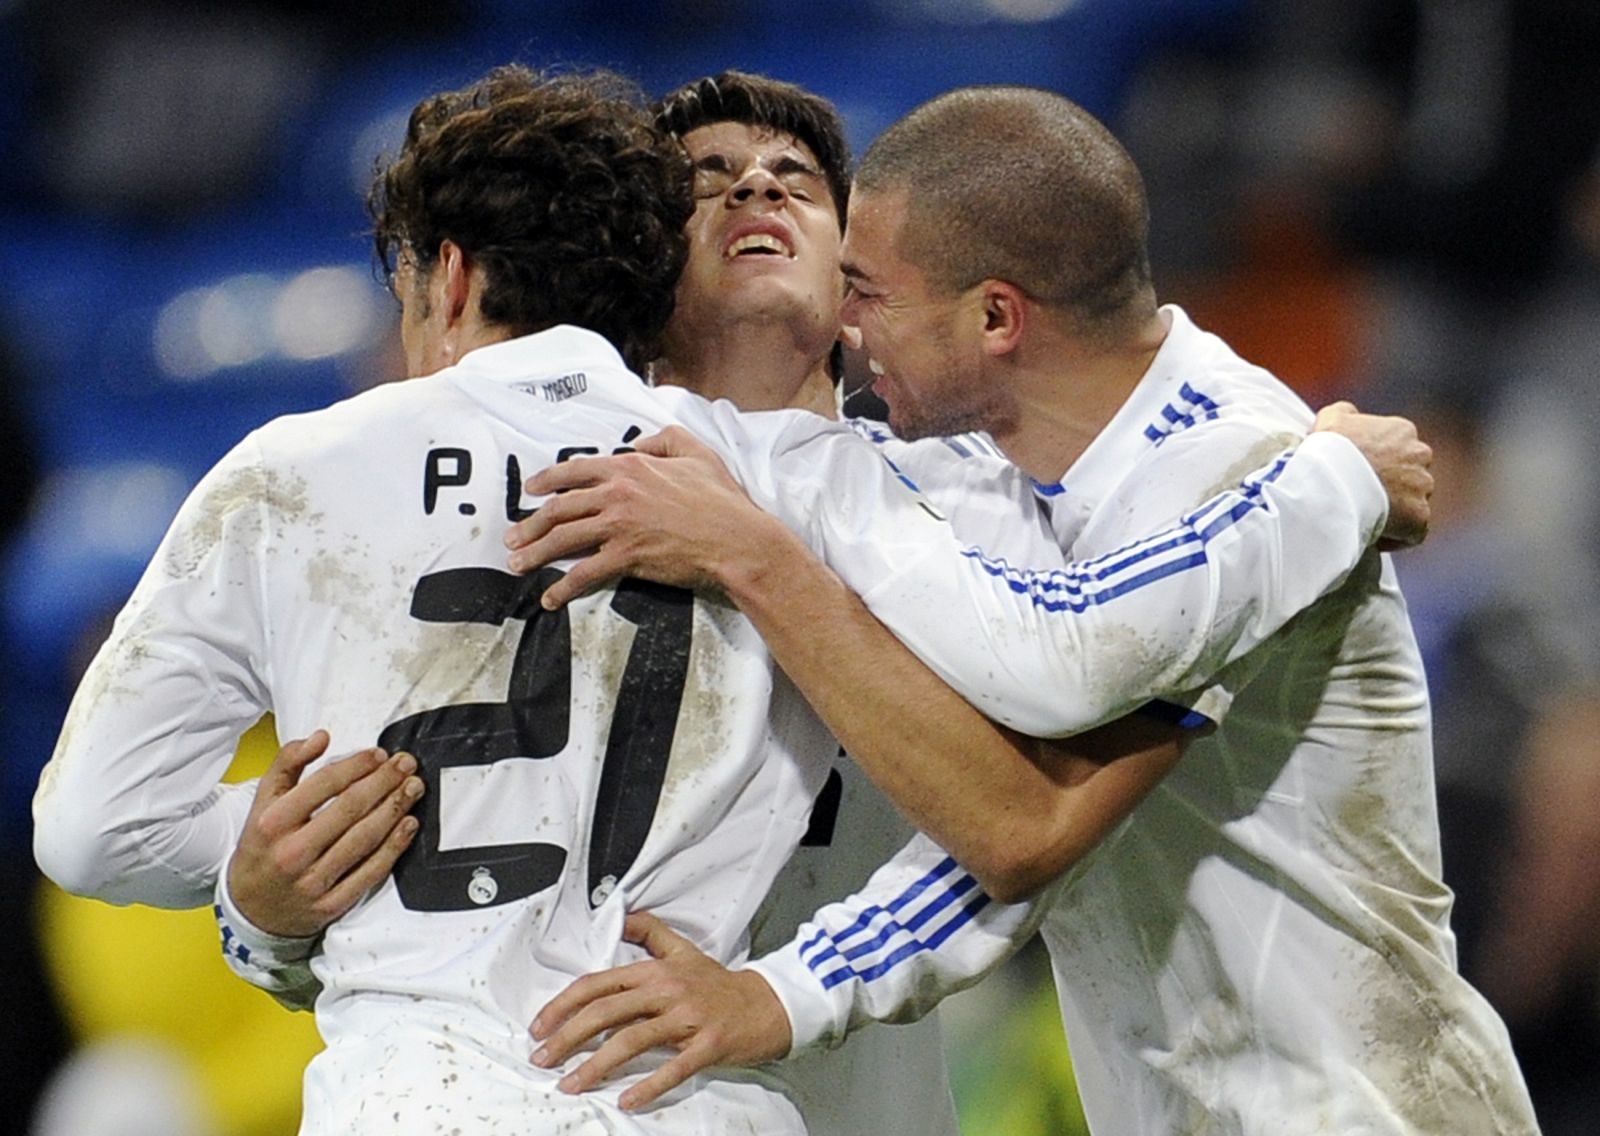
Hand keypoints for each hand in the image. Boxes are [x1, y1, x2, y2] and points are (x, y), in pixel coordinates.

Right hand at [228, 730, 422, 936]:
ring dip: (395, 809)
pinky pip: (371, 871)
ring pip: (364, 838)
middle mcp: (292, 852)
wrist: (252, 908)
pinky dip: (394, 846)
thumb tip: (320, 737)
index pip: (323, 784)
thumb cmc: (262, 848)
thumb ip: (287, 764)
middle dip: (385, 782)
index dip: (357, 765)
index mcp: (272, 823)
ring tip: (412, 788)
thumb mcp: (262, 802)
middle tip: (406, 764)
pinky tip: (408, 825)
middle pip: (350, 809)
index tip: (379, 754)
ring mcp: (313, 881)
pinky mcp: (332, 904)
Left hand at [503, 426, 786, 608]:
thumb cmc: (722, 499)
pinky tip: (550, 598)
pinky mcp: (626, 557)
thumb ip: (665, 440)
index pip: (576, 471)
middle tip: (513, 537)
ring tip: (518, 564)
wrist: (736, 539)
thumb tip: (638, 443)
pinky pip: (584, 573)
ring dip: (535, 553)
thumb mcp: (698, 453)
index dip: (547, 480)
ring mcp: (619, 526)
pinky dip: (563, 588)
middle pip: (559, 507)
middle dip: (530, 523)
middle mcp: (617, 493)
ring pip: (563, 538)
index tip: (531, 489)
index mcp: (631, 466)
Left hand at [530, 912, 791, 1109]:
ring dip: (596, 1066)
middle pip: (606, 1012)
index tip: (540, 1026)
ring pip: (631, 1041)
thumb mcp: (683, 950)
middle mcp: (667, 991)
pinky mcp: (707, 1044)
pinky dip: (648, 1085)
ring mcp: (687, 1019)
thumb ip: (650, 933)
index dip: (564, 1005)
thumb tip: (621, 916)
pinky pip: (673, 1068)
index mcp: (655, 971)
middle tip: (542, 1058)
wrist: (767, 1004)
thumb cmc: (720, 983)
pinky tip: (626, 1099)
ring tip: (571, 1084)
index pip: (598, 984)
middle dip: (567, 1037)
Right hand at [1312, 400, 1432, 549]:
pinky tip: (1373, 536)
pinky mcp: (1420, 518)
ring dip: (1395, 510)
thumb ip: (1346, 413)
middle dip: (1392, 486)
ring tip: (1367, 518)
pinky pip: (1413, 532)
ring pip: (1414, 502)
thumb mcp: (1331, 417)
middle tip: (1363, 497)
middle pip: (1411, 474)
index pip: (1399, 448)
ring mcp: (1423, 487)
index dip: (1379, 464)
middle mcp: (1420, 455)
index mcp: (1402, 431)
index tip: (1359, 475)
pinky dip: (1396, 536)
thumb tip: (1352, 417)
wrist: (1331, 481)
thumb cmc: (1329, 450)